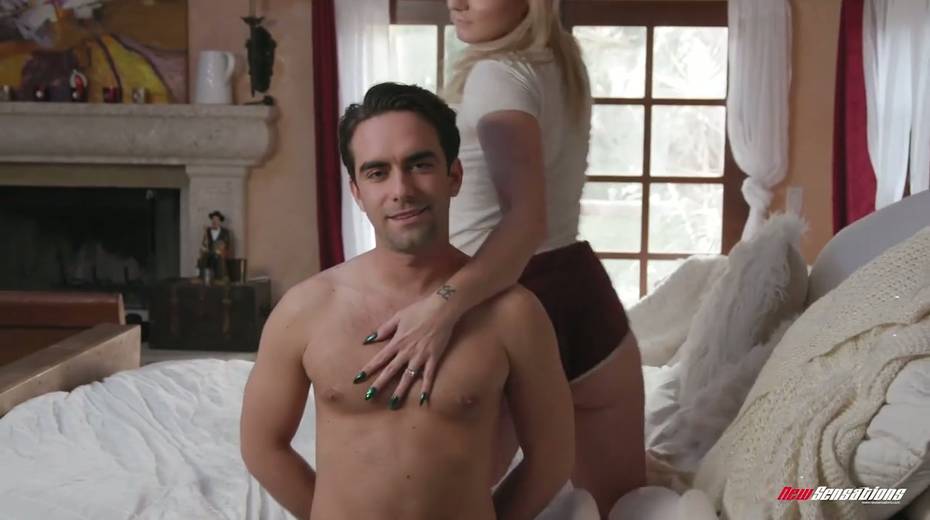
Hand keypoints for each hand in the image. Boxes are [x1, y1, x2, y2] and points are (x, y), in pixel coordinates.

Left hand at [354, 292, 459, 408]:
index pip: (379, 358)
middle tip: (369, 397)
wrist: (441, 309)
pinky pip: (429, 376)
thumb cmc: (419, 310)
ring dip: (400, 391)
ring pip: (408, 377)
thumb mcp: (398, 317)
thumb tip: (368, 339)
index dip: (368, 369)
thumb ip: (383, 329)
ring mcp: (421, 356)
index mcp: (397, 342)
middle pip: (391, 371)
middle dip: (379, 384)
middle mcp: (407, 352)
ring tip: (393, 404)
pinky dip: (426, 388)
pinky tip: (424, 400)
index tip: (358, 379)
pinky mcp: (434, 358)